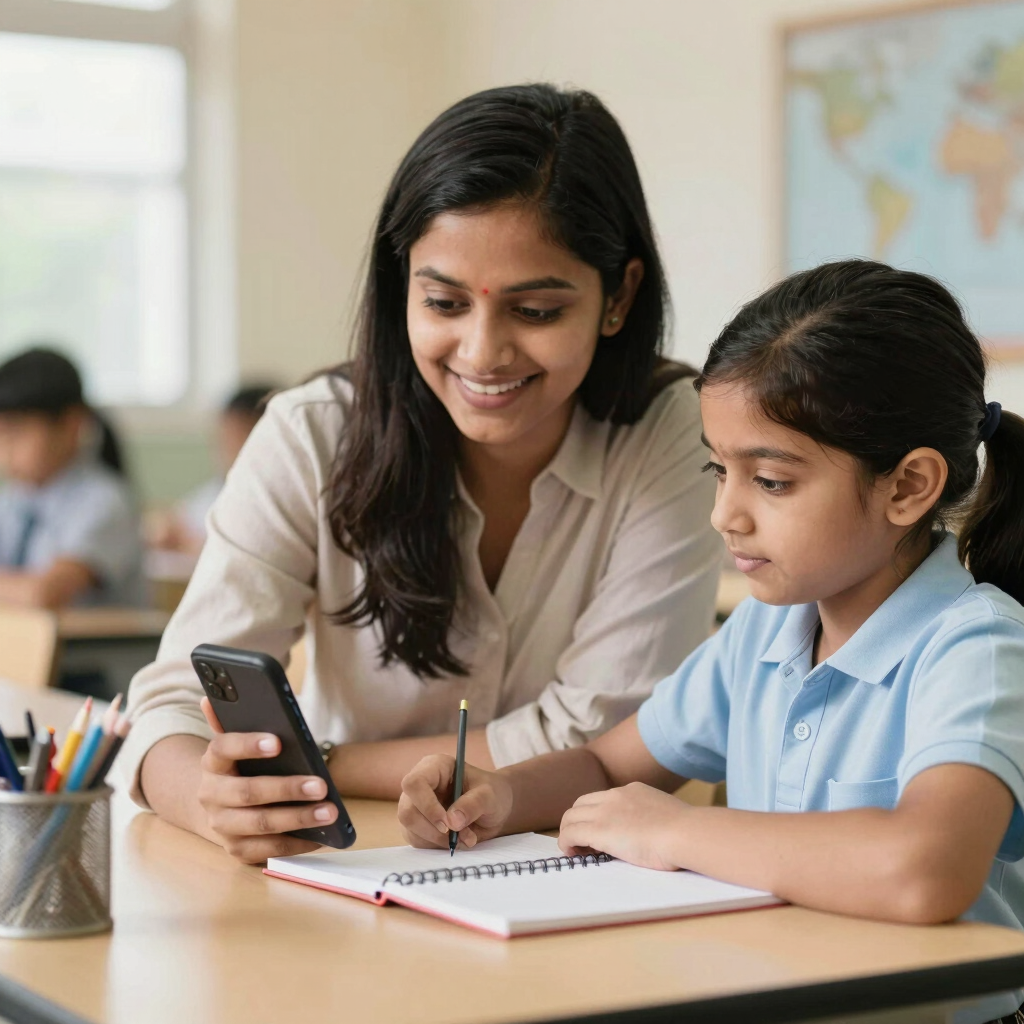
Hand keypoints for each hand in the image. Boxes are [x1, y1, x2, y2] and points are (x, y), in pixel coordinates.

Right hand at [197, 696, 338, 863]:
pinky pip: (268, 850)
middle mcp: (211, 795)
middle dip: (287, 789)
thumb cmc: (239, 765)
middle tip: (321, 785)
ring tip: (330, 811)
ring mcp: (222, 826)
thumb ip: (230, 720)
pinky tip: (321, 834)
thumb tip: (209, 698)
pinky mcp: (236, 849)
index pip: (223, 747)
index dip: (248, 744)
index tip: (277, 741)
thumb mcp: (235, 742)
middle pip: (248, 792)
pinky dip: (296, 843)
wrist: (217, 805)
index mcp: (212, 762)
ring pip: (260, 824)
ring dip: (298, 819)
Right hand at [398, 754, 512, 850]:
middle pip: (407, 811)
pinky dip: (438, 846)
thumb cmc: (491, 793)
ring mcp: (415, 806)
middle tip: (458, 836)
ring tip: (466, 837)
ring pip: (411, 829)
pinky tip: (457, 840)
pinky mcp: (417, 826)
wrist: (493, 809)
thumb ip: (473, 804)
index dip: (426, 805)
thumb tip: (452, 821)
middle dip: (433, 830)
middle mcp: (420, 785)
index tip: (446, 825)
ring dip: (439, 841)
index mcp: (434, 767)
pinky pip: (418, 841)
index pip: (414, 783)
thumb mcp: (490, 795)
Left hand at [557, 782, 689, 870]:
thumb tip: (653, 832)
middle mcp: (615, 795)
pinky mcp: (598, 830)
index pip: (603, 798)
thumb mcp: (666, 815)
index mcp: (633, 790)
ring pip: (570, 817)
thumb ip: (652, 818)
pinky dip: (566, 843)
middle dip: (577, 822)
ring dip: (569, 832)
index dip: (595, 815)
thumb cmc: (686, 832)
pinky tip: (573, 854)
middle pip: (580, 804)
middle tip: (584, 843)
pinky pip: (569, 833)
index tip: (599, 832)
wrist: (684, 833)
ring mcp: (605, 811)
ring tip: (577, 851)